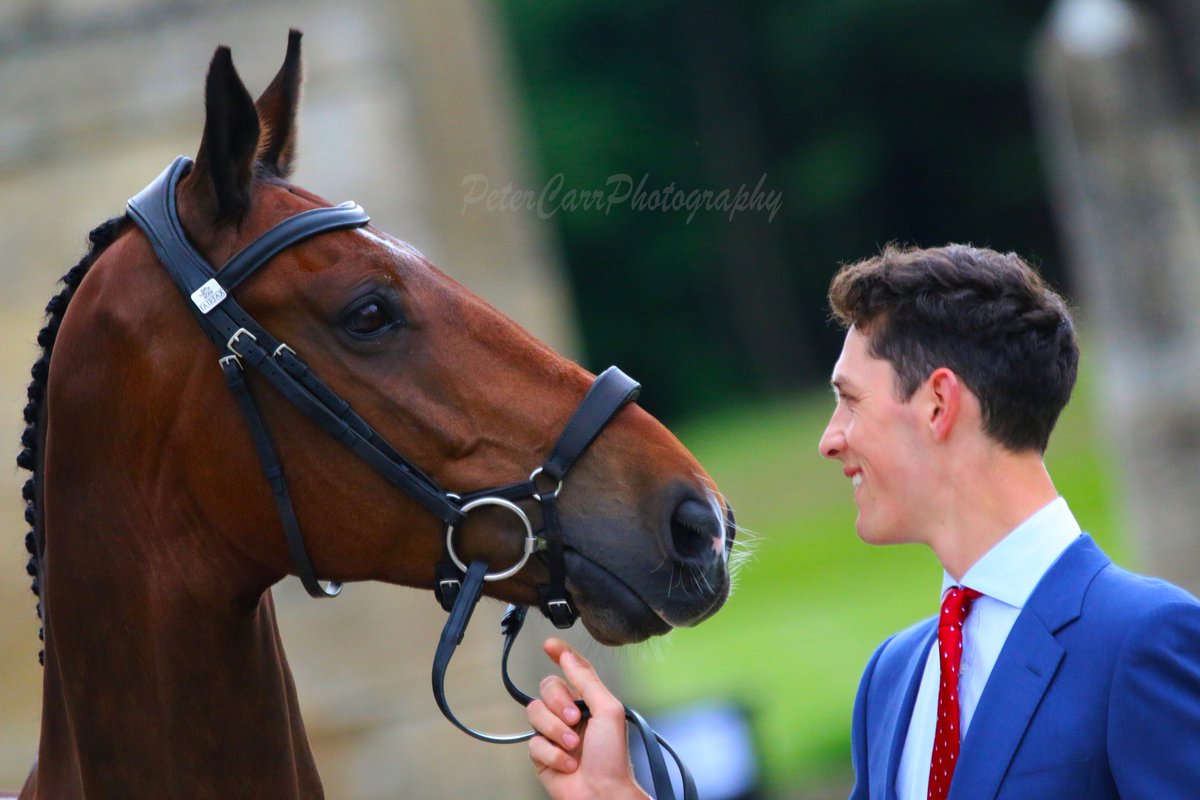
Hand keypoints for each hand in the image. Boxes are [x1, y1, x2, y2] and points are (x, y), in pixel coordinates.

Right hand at [526, 637, 647, 799]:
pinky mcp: (541, 754)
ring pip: (535, 713)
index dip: (560, 654)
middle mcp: (569, 713)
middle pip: (547, 688)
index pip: (571, 669)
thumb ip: (587, 680)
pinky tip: (567, 763)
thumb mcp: (607, 710)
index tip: (550, 645)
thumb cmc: (613, 758)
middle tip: (575, 720)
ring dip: (556, 731)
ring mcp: (554, 733)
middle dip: (559, 703)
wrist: (603, 794)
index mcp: (588, 700)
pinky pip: (533, 742)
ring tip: (573, 747)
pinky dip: (552, 753)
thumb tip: (568, 655)